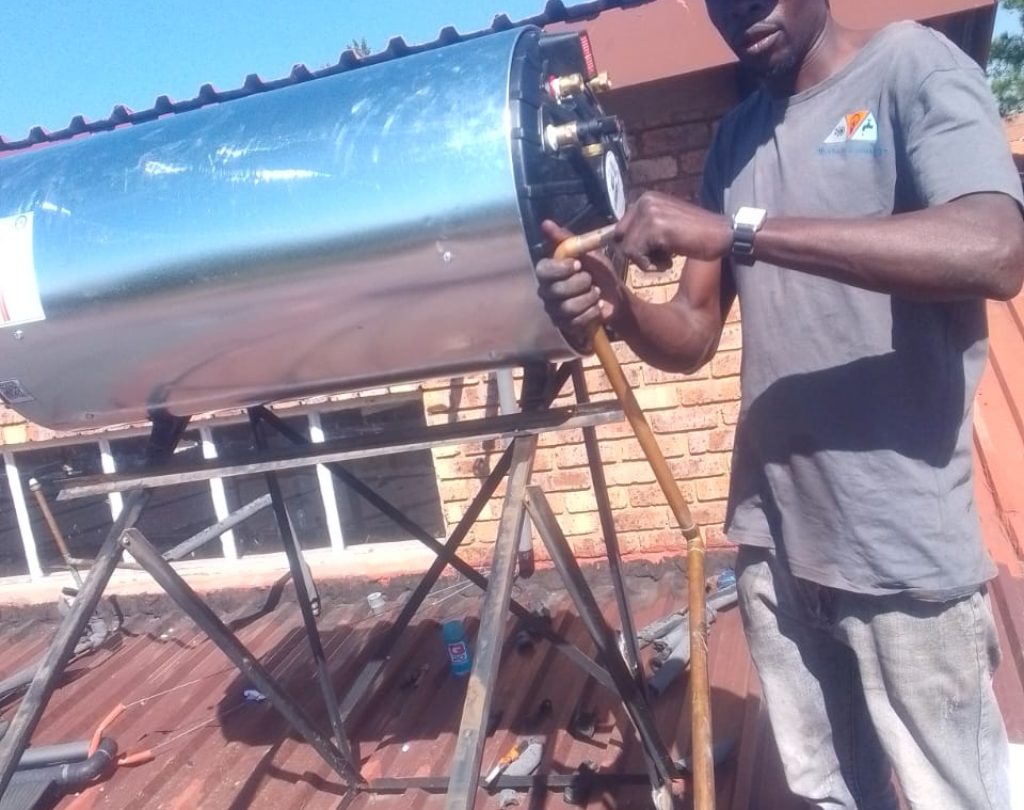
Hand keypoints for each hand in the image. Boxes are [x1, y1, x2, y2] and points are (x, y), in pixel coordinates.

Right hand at [535, 220, 626, 350]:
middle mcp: (546, 292)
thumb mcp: (587, 252)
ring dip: (589, 299)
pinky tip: (597, 308)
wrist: (616, 297)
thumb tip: (545, 223)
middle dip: (581, 284)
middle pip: (557, 290)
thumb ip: (566, 239)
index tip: (578, 265)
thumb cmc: (600, 273)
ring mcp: (554, 310)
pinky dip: (592, 313)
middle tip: (592, 280)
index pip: (543, 271)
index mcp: (549, 272)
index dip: (561, 269)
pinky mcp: (565, 326)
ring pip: (567, 307)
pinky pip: (575, 322)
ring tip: (596, 294)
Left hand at [612, 191, 732, 270]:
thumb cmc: (696, 235)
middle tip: (661, 256)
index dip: (633, 246)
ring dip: (646, 262)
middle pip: (618, 238)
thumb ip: (644, 229)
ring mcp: (649, 212)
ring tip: (668, 258)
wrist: (723, 236)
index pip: (619, 228)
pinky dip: (650, 265)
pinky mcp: (655, 227)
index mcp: (646, 198)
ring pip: (626, 249)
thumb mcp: (666, 226)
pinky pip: (635, 255)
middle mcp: (645, 200)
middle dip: (636, 254)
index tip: (654, 252)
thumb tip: (613, 241)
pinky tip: (670, 261)